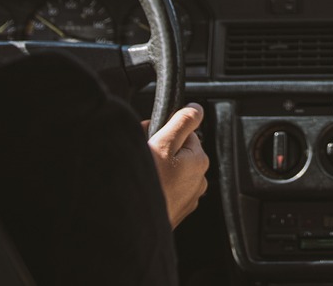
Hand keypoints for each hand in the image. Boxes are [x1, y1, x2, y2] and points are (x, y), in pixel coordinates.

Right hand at [144, 103, 209, 226]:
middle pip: (176, 152)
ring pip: (170, 171)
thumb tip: (197, 108)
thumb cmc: (149, 185)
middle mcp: (198, 180)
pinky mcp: (175, 210)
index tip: (149, 136)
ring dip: (156, 167)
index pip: (184, 133)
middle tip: (141, 154)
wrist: (133, 225)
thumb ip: (182, 122)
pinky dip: (155, 185)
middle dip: (158, 148)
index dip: (164, 131)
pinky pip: (165, 189)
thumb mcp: (163, 143)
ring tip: (141, 172)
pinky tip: (143, 187)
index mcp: (199, 160)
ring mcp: (187, 198)